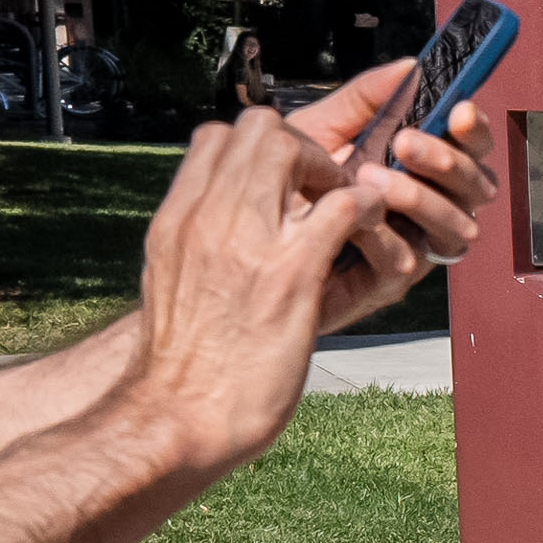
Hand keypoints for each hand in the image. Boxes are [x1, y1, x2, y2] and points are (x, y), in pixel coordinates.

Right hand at [113, 109, 443, 474]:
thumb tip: (220, 227)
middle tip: (326, 187)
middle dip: (302, 143)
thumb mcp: (172, 282)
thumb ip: (197, 242)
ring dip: (333, 169)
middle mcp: (205, 217)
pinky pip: (340, 209)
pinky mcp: (288, 276)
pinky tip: (371, 230)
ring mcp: (245, 242)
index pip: (215, 137)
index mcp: (177, 218)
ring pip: (291, 149)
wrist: (173, 414)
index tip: (289, 177)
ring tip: (348, 207)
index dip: (260, 145)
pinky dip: (364, 208)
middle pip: (255, 128)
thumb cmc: (183, 361)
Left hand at [281, 58, 503, 337]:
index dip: (473, 130)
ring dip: (420, 198)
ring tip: (371, 178)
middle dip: (446, 162)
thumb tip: (410, 66)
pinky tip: (350, 220)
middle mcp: (431, 205)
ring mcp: (416, 244)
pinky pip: (406, 259)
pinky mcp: (389, 281)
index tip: (457, 110)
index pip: (470, 148)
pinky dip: (380, 235)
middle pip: (476, 187)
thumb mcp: (322, 128)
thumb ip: (366, 99)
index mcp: (423, 165)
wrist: (244, 236)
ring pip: (455, 228)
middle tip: (405, 143)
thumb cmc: (287, 183)